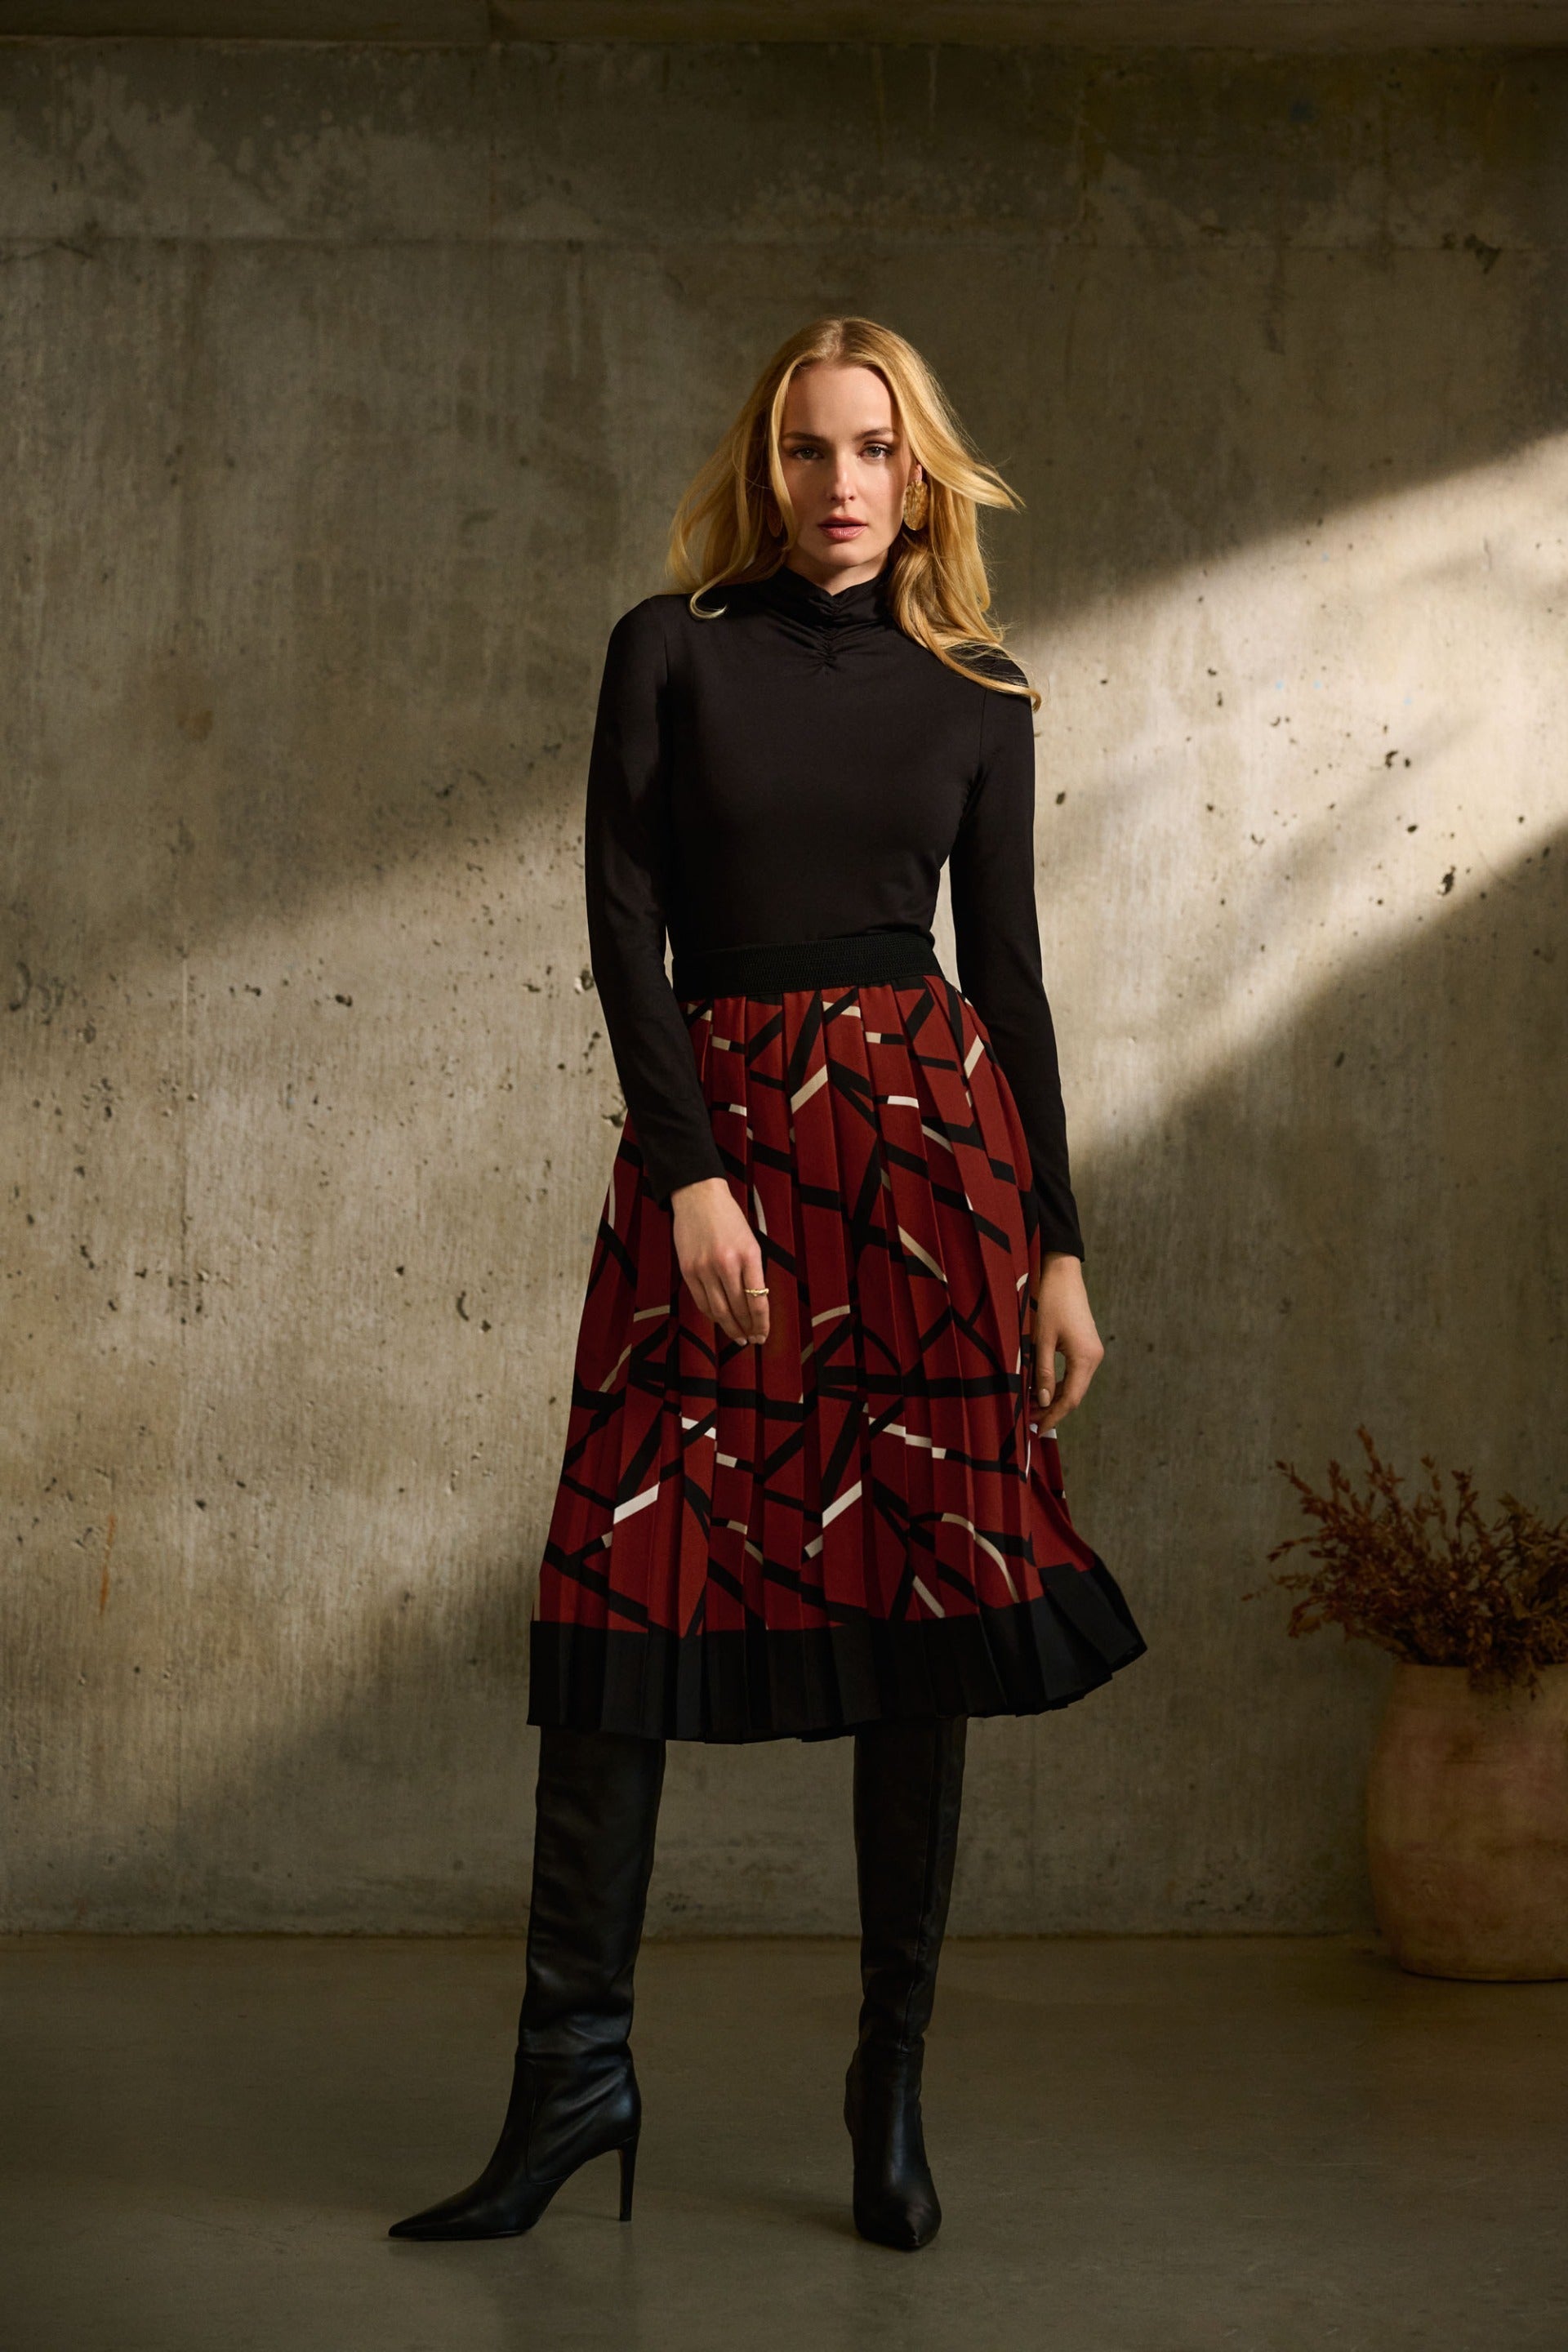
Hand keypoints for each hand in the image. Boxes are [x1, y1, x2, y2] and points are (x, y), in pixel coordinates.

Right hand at [670, 1177, 770, 1346]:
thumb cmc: (729, 1218)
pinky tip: (720, 1320)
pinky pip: (701, 1301)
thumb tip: (754, 1305)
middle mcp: (726, 1263)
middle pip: (738, 1309)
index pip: (757, 1300)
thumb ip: (752, 1272)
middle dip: (747, 1328)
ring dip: (730, 1327)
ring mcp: (704, 1267)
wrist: (698, 1197)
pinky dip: (712, 1314)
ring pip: (718, 1310)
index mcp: (748, 1255)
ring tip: (738, 1337)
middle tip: (753, 1340)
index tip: (764, 1335)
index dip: (762, 1323)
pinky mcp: (687, 1269)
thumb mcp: (750, 1241)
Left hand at [1031, 1252, 1103, 1432]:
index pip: (1070, 1399)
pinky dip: (1058, 1385)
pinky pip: (1073, 1373)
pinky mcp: (1085, 1346)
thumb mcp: (1041, 1339)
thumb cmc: (1049, 1302)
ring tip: (1031, 1409)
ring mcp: (1092, 1352)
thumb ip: (1042, 1372)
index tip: (1036, 1430)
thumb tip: (1042, 1402)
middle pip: (1074, 1395)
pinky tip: (1041, 1390)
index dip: (1053, 1417)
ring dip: (1054, 1399)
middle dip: (1052, 1411)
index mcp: (1085, 1358)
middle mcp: (1094, 1358)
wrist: (1062, 1272)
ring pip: (1074, 1385)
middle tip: (1029, 1422)